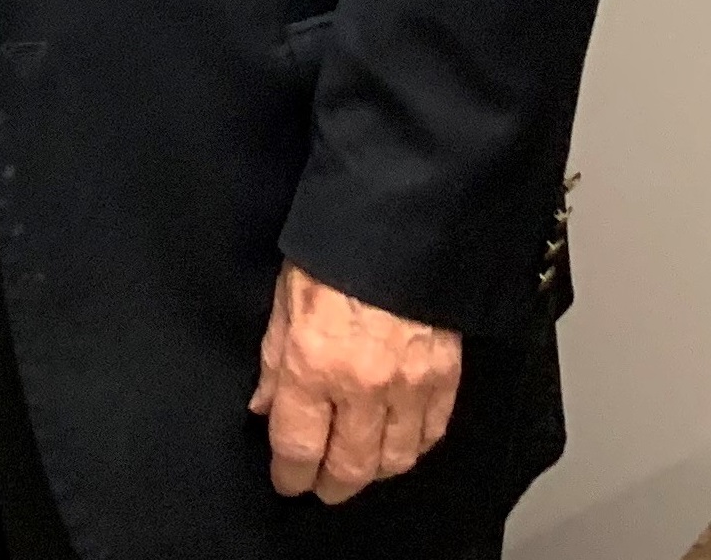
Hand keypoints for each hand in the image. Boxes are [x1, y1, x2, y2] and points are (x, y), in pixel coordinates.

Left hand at [249, 261, 462, 502]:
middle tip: (320, 487)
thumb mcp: (283, 297)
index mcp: (314, 364)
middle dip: (331, 485)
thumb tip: (264, 403)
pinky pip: (431, 434)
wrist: (399, 224)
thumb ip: (273, 358)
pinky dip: (413, 448)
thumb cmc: (333, 250)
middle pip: (350, 467)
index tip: (286, 480)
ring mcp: (410, 386)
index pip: (298, 445)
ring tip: (356, 468)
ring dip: (373, 472)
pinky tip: (397, 445)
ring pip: (395, 460)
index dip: (290, 474)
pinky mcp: (446, 379)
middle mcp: (363, 386)